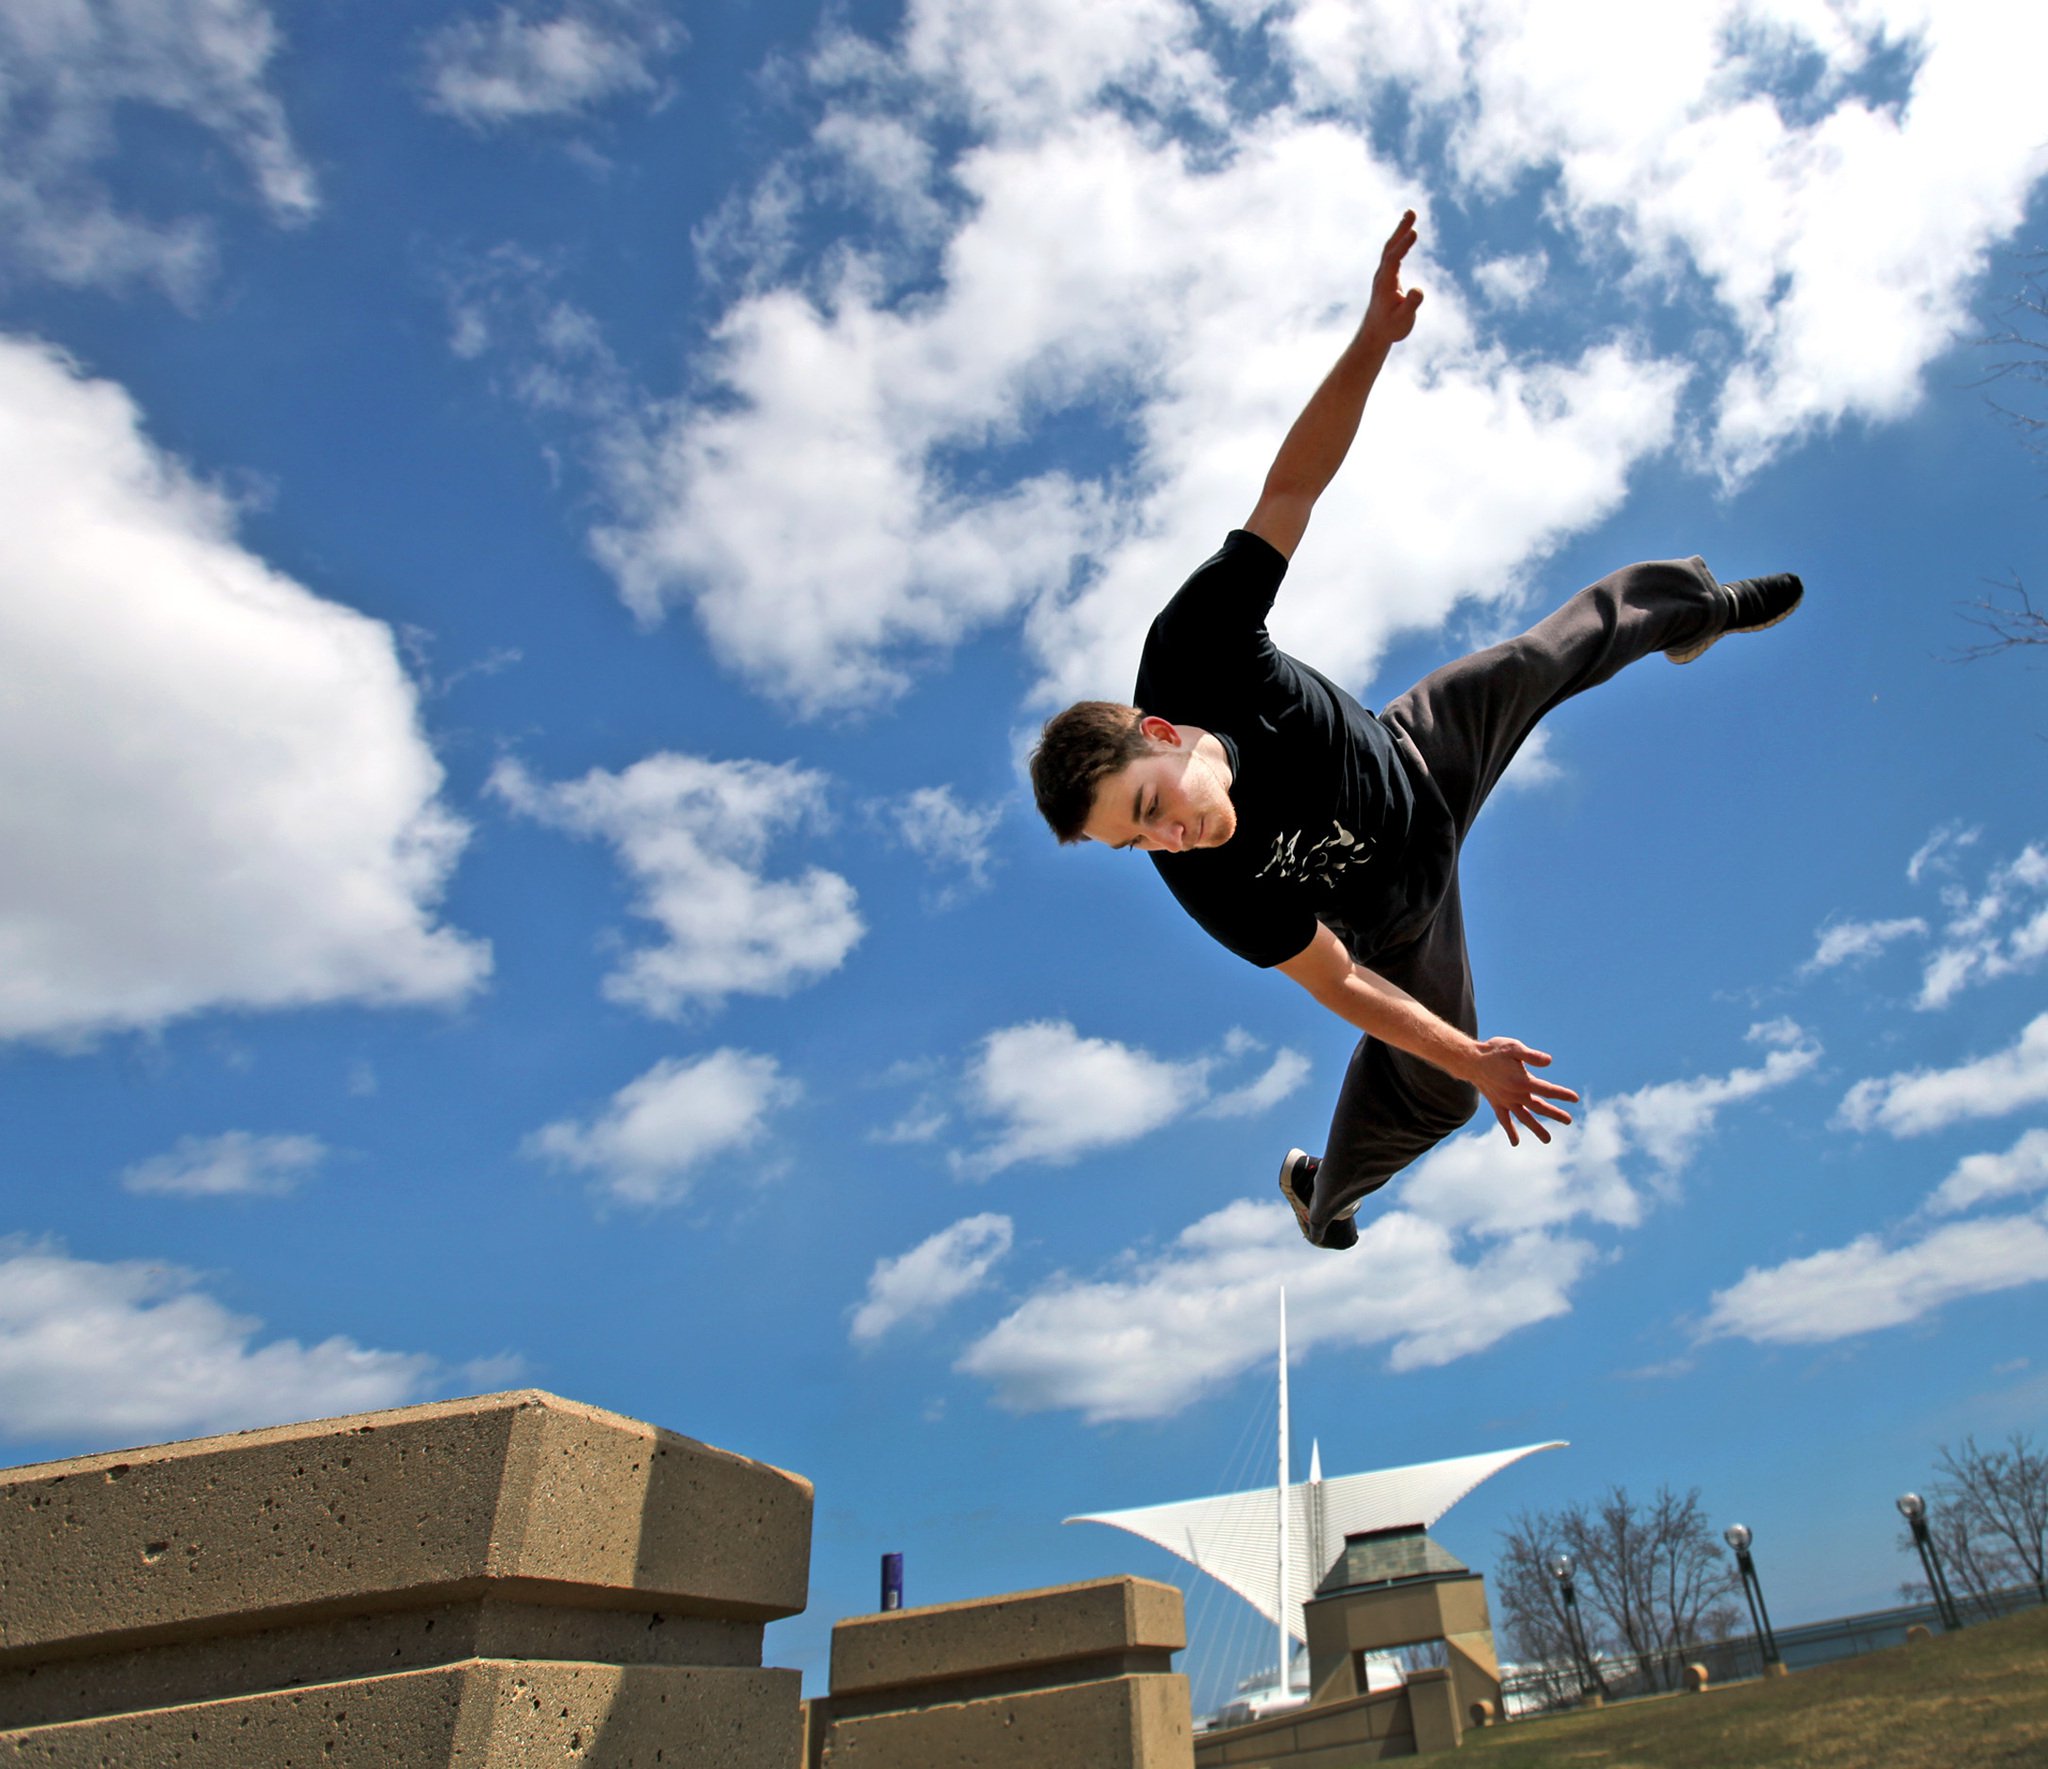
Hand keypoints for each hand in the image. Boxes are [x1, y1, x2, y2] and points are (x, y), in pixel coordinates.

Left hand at [1363, 210, 1423, 345]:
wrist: (1375, 332)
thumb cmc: (1390, 327)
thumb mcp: (1403, 320)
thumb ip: (1411, 305)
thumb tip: (1418, 290)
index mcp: (1385, 284)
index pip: (1393, 260)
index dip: (1403, 246)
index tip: (1414, 232)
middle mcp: (1382, 275)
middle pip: (1390, 248)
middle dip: (1401, 230)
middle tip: (1411, 211)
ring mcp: (1384, 273)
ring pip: (1391, 247)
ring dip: (1400, 230)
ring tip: (1411, 213)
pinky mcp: (1388, 274)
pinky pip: (1394, 252)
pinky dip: (1401, 239)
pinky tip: (1408, 231)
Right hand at [1464, 1037, 1578, 1147]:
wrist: (1471, 1060)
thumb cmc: (1494, 1051)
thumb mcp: (1514, 1047)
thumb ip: (1532, 1056)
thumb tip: (1549, 1061)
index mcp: (1522, 1081)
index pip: (1547, 1090)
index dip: (1562, 1094)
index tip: (1575, 1099)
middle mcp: (1515, 1095)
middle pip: (1539, 1107)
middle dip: (1555, 1114)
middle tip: (1568, 1121)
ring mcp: (1506, 1101)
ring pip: (1524, 1118)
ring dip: (1536, 1129)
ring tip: (1548, 1140)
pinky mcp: (1497, 1104)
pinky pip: (1504, 1120)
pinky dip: (1510, 1131)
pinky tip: (1515, 1142)